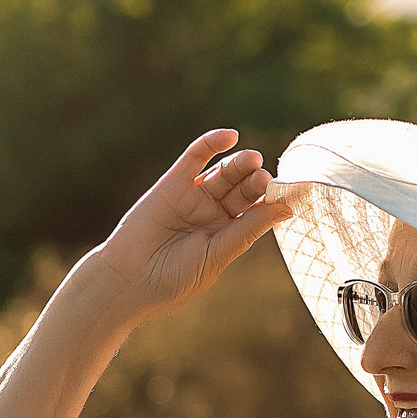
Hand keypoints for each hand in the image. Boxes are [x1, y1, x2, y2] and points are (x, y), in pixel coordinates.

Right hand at [84, 129, 294, 324]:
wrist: (127, 281)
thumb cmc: (172, 279)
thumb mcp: (217, 255)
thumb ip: (249, 229)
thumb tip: (288, 208)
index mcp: (227, 236)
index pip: (257, 211)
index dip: (272, 200)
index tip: (290, 193)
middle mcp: (213, 214)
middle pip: (243, 189)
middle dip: (256, 182)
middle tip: (263, 179)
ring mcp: (194, 197)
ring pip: (224, 173)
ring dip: (240, 164)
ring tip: (252, 160)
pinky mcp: (173, 183)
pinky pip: (195, 157)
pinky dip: (211, 143)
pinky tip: (230, 136)